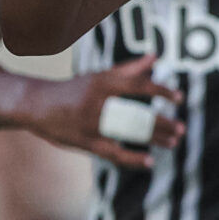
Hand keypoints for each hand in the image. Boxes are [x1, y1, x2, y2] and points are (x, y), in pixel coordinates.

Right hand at [19, 56, 182, 167]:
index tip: (179, 97)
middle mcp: (97, 103)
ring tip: (173, 142)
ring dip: (154, 139)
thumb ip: (128, 69)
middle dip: (162, 123)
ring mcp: (91, 125)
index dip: (160, 91)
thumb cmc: (74, 89)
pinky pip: (113, 153)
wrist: (37, 105)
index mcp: (101, 82)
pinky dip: (132, 159)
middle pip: (137, 114)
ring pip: (128, 134)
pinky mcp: (85, 143)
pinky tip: (149, 161)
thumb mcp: (98, 77)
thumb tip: (156, 58)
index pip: (137, 86)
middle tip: (181, 128)